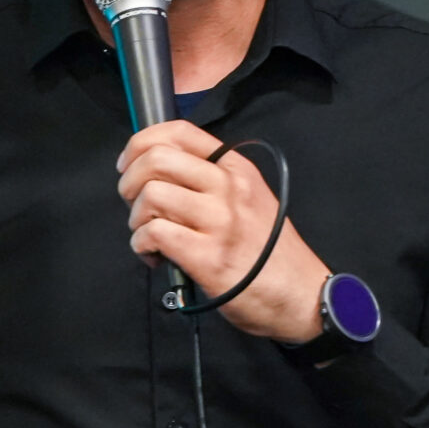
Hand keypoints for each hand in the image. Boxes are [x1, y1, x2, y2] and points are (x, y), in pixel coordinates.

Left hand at [116, 120, 328, 344]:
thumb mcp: (250, 198)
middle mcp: (228, 187)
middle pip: (156, 159)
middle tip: (134, 205)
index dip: (140, 143)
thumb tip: (159, 173)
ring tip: (149, 235)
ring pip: (151, 195)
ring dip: (137, 218)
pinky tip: (155, 256)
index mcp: (236, 168)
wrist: (301, 295)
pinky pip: (154, 233)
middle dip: (129, 181)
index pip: (179, 132)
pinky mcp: (208, 256)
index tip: (128, 164)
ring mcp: (220, 221)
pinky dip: (142, 245)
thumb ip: (211, 180)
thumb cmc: (269, 251)